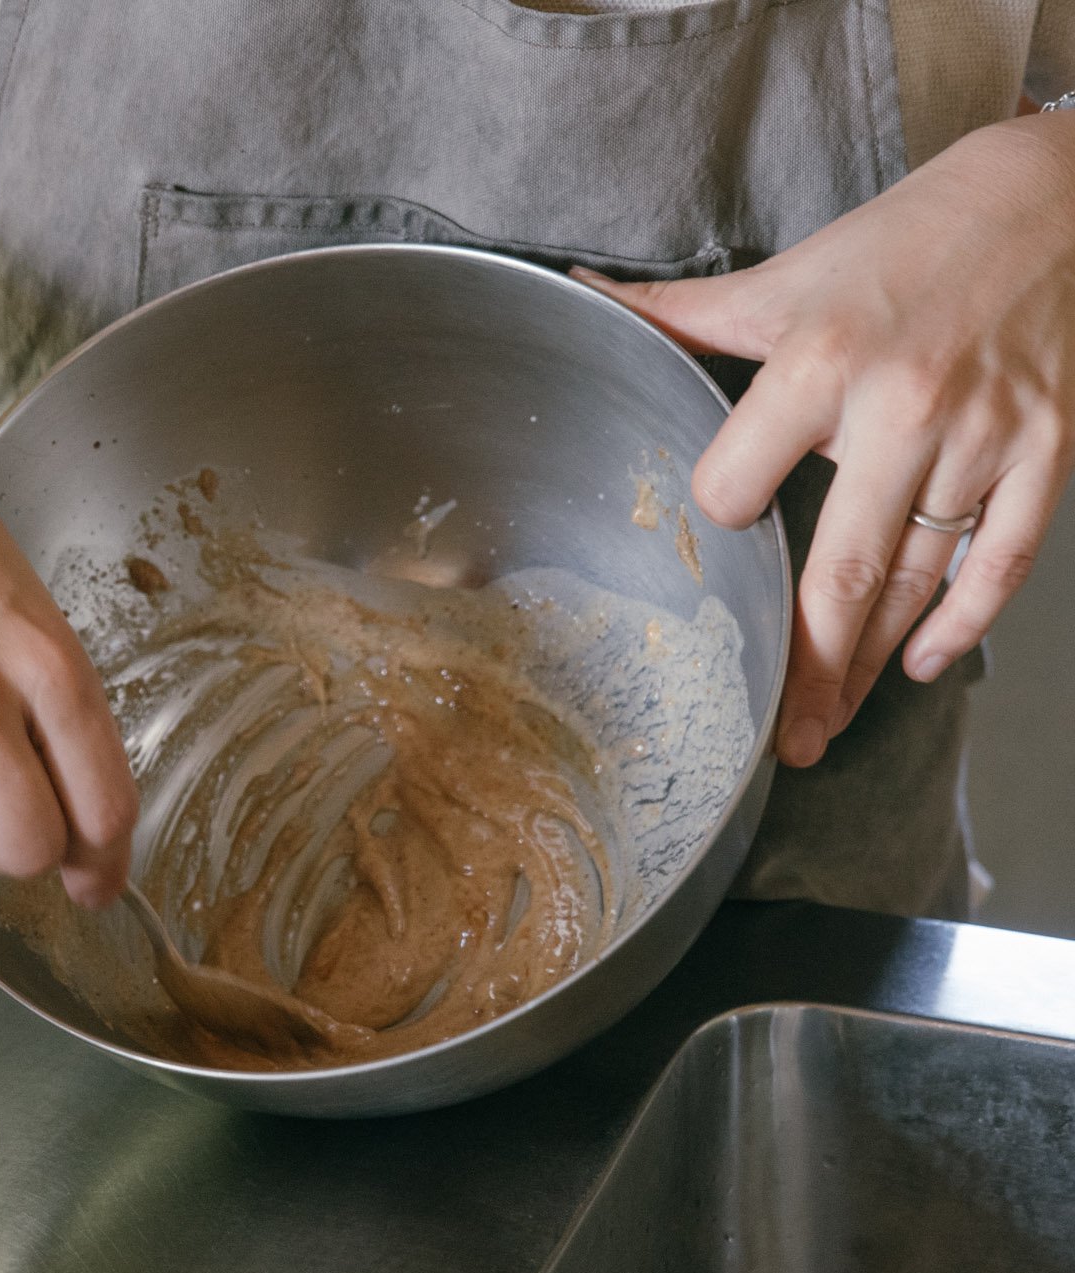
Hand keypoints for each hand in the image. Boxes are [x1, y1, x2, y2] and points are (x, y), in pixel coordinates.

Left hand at [578, 114, 1074, 767]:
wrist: (1055, 197)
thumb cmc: (906, 241)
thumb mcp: (788, 277)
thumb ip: (684, 314)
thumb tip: (583, 302)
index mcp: (822, 362)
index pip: (738, 482)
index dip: (718, 513)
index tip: (713, 535)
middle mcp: (903, 409)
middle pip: (841, 567)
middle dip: (804, 664)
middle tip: (776, 738)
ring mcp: (983, 438)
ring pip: (918, 578)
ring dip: (869, 664)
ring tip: (826, 727)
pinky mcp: (1048, 451)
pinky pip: (1004, 559)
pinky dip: (966, 621)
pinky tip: (922, 666)